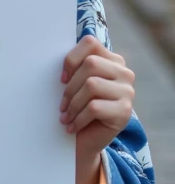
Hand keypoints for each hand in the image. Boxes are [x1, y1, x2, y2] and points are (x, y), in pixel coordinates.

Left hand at [59, 34, 134, 159]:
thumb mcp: (76, 83)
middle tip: (62, 104)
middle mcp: (124, 73)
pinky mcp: (125, 111)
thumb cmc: (78, 107)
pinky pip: (94, 107)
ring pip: (92, 85)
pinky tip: (72, 126)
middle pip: (91, 64)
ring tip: (66, 116)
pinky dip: (78, 118)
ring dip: (73, 104)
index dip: (71, 59)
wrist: (86, 140)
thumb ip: (75, 67)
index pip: (90, 43)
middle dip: (71, 86)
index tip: (61, 79)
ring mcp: (127, 92)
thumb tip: (55, 55)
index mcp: (113, 60)